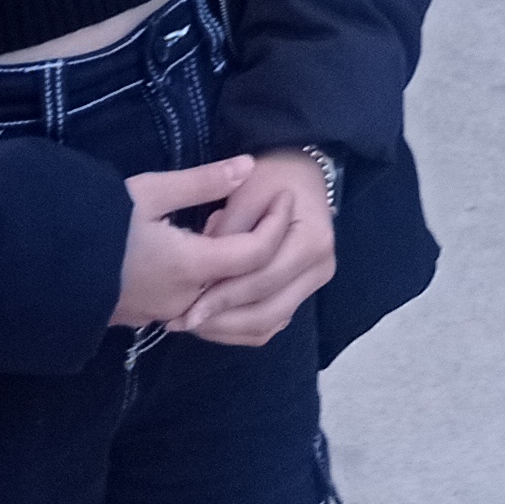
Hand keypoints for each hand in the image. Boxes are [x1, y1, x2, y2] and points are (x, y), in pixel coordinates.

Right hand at [111, 158, 289, 330]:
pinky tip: (218, 261)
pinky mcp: (151, 319)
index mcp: (190, 266)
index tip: (286, 196)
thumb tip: (248, 165)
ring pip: (226, 300)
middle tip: (270, 213)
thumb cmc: (95, 222)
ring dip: (244, 272)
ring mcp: (167, 315)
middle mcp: (186, 300)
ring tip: (245, 233)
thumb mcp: (149, 192)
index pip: (257, 254)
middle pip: (247, 281)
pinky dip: (221, 288)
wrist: (42, 264)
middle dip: (267, 248)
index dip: (277, 224)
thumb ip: (203, 182)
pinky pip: (203, 311)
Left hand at [174, 150, 338, 344]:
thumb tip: (202, 279)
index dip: (224, 296)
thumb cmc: (270, 177)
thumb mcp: (244, 192)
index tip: (187, 307)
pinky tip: (211, 321)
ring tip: (192, 323)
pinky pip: (270, 324)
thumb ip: (226, 235)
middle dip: (223, 320)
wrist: (298, 174)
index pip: (263, 279)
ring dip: (229, 329)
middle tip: (183, 322)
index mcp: (312, 241)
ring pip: (269, 324)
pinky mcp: (302, 293)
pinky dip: (239, 328)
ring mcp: (314, 283)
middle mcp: (321, 268)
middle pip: (268, 311)